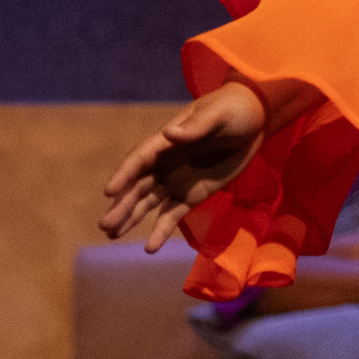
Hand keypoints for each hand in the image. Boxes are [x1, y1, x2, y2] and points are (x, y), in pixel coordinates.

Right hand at [99, 83, 268, 250]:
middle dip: (121, 205)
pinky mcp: (192, 195)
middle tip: (104, 225)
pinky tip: (150, 248)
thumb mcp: (218, 115)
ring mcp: (177, 180)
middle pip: (138, 186)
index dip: (124, 175)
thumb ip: (196, 127)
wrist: (254, 119)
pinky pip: (173, 215)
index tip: (109, 192)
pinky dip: (161, 230)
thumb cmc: (233, 110)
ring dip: (131, 218)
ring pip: (148, 202)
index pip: (140, 159)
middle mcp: (165, 163)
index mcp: (167, 141)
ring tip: (112, 235)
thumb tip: (169, 134)